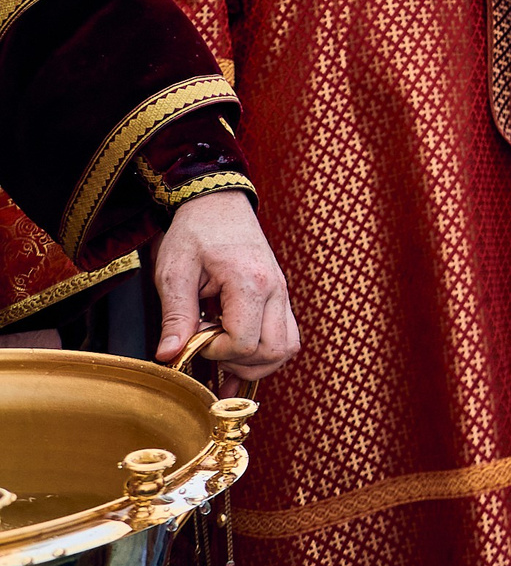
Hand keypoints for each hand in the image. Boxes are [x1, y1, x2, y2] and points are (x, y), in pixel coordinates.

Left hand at [153, 190, 298, 382]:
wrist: (218, 203)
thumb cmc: (195, 233)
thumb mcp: (174, 272)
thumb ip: (175, 316)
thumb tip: (168, 356)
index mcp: (250, 282)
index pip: (243, 342)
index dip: (214, 351)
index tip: (193, 335)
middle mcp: (275, 289)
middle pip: (273, 351)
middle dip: (237, 361)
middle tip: (209, 347)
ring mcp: (282, 292)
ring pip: (286, 347)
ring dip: (256, 361)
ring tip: (224, 350)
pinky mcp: (280, 295)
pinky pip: (286, 336)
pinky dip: (265, 352)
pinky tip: (238, 354)